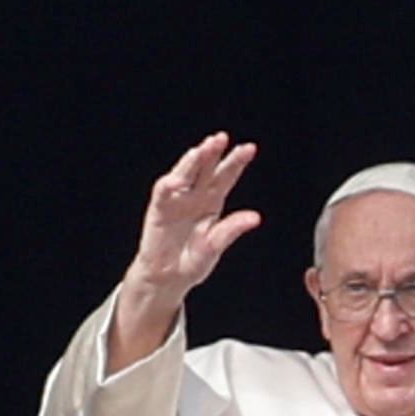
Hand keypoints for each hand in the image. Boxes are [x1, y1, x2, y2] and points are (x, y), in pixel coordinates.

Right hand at [110, 134, 259, 369]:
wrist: (167, 277)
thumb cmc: (191, 261)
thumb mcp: (215, 247)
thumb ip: (231, 230)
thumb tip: (255, 217)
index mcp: (213, 201)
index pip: (227, 176)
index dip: (237, 161)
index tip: (249, 148)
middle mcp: (195, 195)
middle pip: (206, 169)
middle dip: (213, 153)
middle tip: (221, 138)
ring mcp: (177, 199)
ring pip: (185, 174)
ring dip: (192, 161)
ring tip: (201, 149)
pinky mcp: (159, 208)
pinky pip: (164, 192)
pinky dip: (170, 184)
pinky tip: (178, 179)